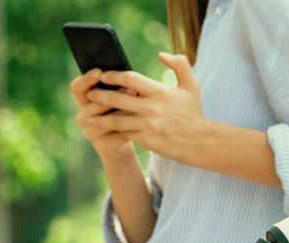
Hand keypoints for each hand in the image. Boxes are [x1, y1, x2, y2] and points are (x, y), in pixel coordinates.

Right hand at [70, 68, 135, 158]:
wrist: (121, 142)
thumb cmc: (121, 113)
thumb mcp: (117, 99)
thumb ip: (116, 88)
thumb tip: (127, 76)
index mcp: (83, 100)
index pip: (77, 87)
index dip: (86, 79)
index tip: (98, 72)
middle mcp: (83, 115)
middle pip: (94, 102)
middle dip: (113, 93)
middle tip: (132, 88)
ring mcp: (90, 131)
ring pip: (107, 117)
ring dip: (124, 109)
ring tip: (139, 103)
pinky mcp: (102, 143)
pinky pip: (117, 131)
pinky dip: (129, 125)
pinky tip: (141, 121)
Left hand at [85, 53, 209, 161]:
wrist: (199, 142)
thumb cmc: (193, 112)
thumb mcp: (191, 85)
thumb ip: (179, 64)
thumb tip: (161, 54)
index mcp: (160, 92)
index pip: (131, 79)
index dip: (114, 76)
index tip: (103, 75)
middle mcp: (152, 108)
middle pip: (118, 99)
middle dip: (101, 95)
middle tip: (90, 93)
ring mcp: (148, 125)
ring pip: (117, 120)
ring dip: (100, 118)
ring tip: (88, 117)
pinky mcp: (146, 140)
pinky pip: (125, 133)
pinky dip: (114, 132)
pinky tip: (105, 131)